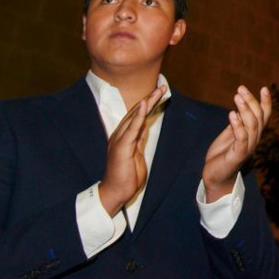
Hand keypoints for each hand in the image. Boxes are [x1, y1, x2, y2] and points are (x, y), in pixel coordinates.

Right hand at [98, 85, 166, 215]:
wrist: (116, 192)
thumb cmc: (126, 175)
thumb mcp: (136, 153)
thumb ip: (138, 139)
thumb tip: (144, 126)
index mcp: (123, 136)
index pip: (137, 115)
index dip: (148, 103)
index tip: (160, 93)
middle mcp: (120, 134)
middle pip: (137, 112)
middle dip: (150, 98)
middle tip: (162, 87)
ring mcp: (119, 140)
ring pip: (135, 116)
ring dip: (147, 102)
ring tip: (158, 91)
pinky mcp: (122, 146)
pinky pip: (132, 128)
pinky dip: (139, 115)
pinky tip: (145, 105)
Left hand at [202, 86, 272, 201]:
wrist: (215, 177)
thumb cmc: (222, 155)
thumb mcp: (229, 134)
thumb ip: (236, 123)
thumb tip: (239, 107)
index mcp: (253, 134)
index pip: (264, 116)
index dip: (266, 103)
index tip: (264, 88)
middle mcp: (254, 140)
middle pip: (258, 117)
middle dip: (251, 101)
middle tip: (240, 89)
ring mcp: (247, 148)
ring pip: (252, 126)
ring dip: (245, 110)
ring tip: (237, 97)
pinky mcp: (238, 155)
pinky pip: (241, 139)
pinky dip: (238, 126)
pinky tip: (232, 114)